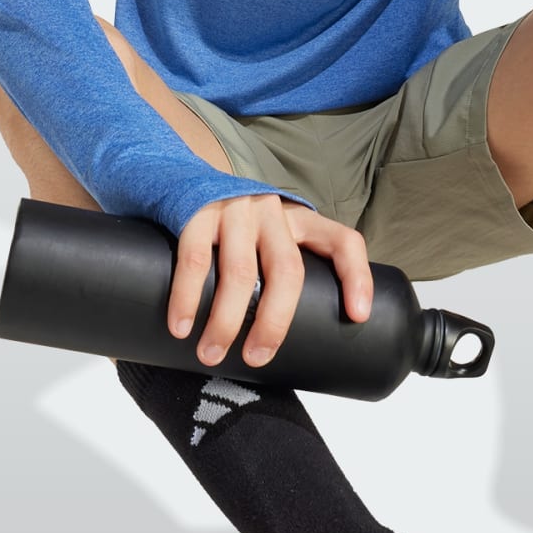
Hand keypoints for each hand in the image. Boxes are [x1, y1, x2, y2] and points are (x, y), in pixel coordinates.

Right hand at [168, 194, 372, 369]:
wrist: (174, 174)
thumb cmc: (228, 227)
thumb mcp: (264, 238)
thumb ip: (275, 272)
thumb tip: (271, 345)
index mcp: (298, 221)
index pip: (342, 241)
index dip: (356, 276)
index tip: (358, 315)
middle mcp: (272, 212)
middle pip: (287, 270)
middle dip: (274, 322)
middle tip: (256, 358)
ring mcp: (234, 210)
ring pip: (240, 272)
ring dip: (226, 321)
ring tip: (211, 354)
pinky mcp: (196, 212)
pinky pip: (196, 260)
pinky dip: (188, 298)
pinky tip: (182, 326)